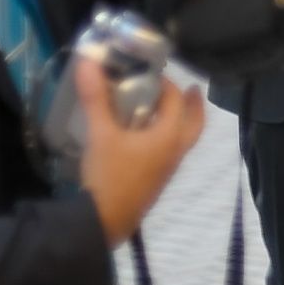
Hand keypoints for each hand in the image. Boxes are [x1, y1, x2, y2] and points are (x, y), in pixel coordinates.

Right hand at [77, 57, 205, 246]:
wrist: (104, 222)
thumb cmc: (109, 175)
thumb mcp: (100, 134)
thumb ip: (95, 98)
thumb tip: (88, 62)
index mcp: (168, 137)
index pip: (176, 102)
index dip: (167, 84)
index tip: (153, 72)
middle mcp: (174, 152)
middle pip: (194, 125)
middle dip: (194, 106)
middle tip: (193, 89)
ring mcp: (167, 170)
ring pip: (182, 141)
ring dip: (179, 123)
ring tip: (163, 110)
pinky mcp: (156, 182)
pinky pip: (169, 153)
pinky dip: (165, 139)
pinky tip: (144, 137)